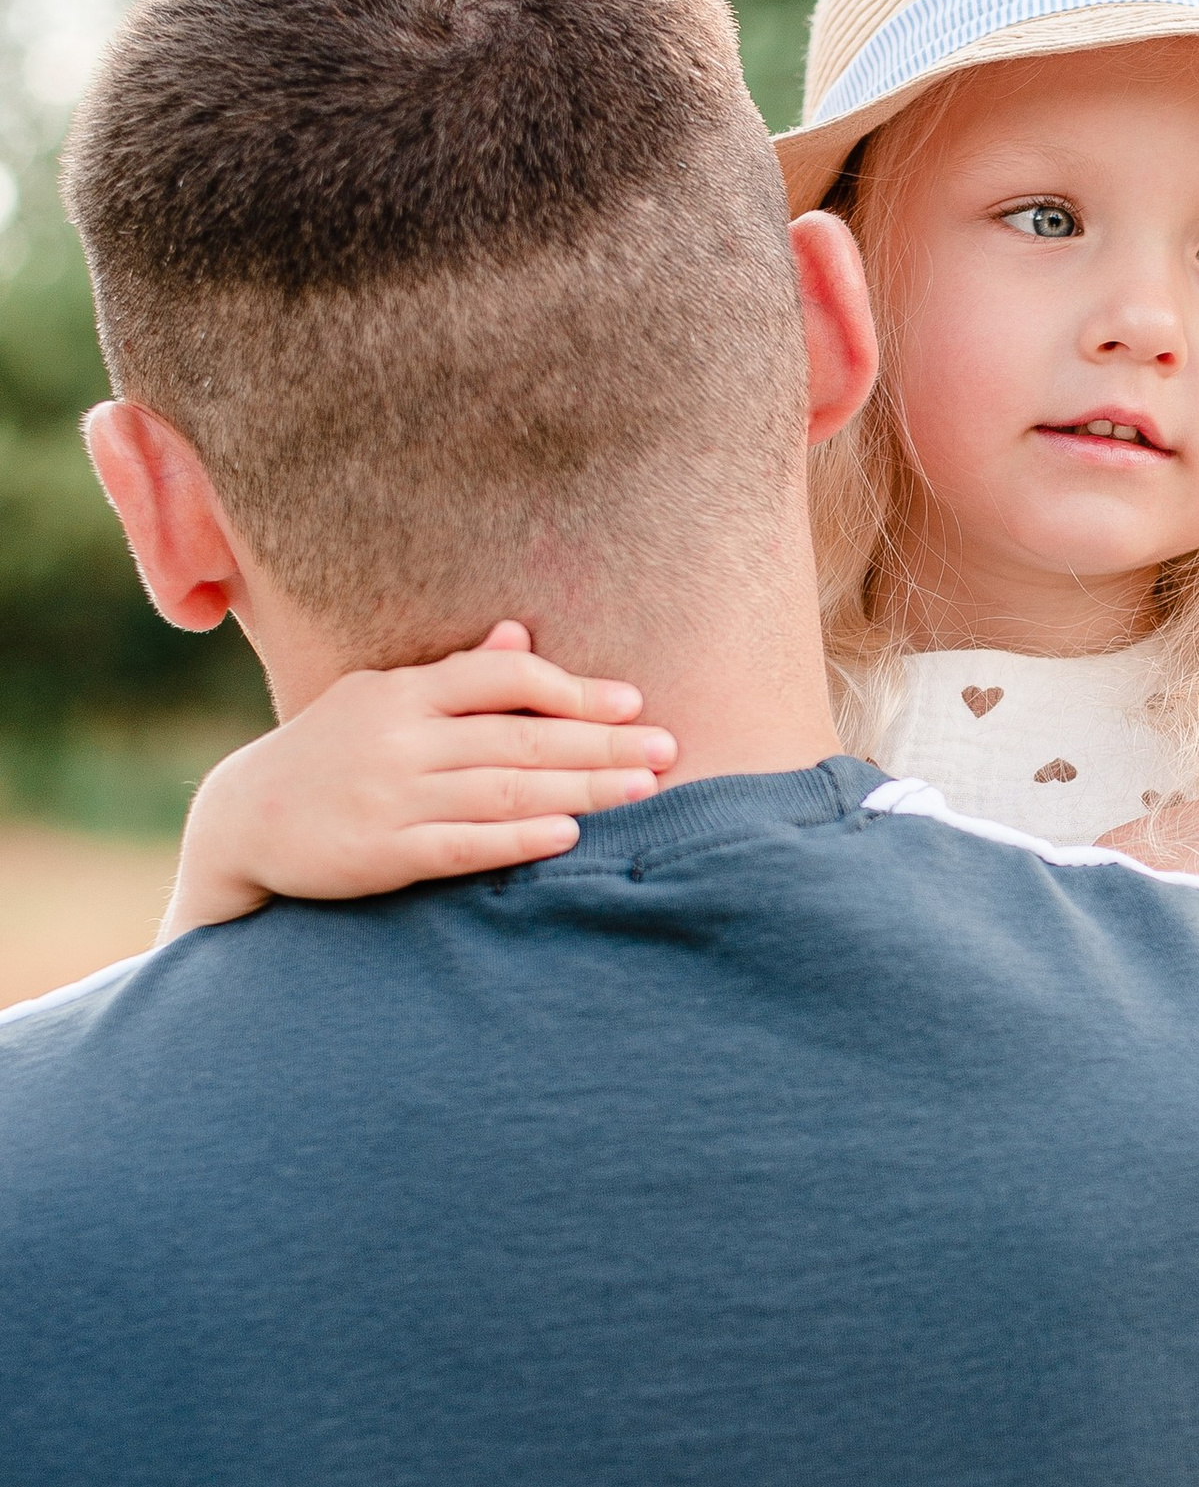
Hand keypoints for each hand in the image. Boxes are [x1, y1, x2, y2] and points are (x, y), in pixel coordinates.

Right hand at [162, 625, 677, 935]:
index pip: (501, 677)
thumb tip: (521, 632)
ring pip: (502, 791)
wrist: (243, 819)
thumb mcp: (381, 699)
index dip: (572, 688)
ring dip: (579, 789)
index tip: (631, 701)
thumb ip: (454, 674)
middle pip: (519, 738)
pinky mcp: (381, 854)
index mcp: (403, 692)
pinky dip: (518, 840)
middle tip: (666, 747)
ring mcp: (390, 797)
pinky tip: (569, 835)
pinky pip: (462, 845)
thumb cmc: (330, 753)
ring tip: (641, 789)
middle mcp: (400, 739)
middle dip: (600, 743)